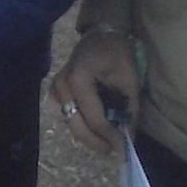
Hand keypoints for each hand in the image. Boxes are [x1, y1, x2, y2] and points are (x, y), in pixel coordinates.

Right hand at [50, 29, 138, 153]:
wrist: (101, 35)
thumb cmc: (117, 53)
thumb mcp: (129, 80)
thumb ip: (130, 111)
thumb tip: (129, 139)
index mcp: (79, 78)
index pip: (94, 118)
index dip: (109, 136)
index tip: (124, 150)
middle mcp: (62, 85)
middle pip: (77, 125)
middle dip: (97, 141)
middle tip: (116, 150)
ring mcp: (56, 89)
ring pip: (72, 124)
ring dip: (90, 136)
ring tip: (110, 141)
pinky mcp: (57, 92)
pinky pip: (69, 116)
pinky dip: (84, 126)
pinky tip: (99, 129)